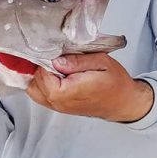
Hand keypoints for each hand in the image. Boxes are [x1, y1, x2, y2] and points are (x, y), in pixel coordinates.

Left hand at [27, 53, 152, 122]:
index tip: (53, 51)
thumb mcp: (101, 63)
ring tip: (54, 63)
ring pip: (33, 88)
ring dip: (38, 74)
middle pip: (33, 81)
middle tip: (54, 56)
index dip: (44, 59)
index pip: (40, 73)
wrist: (123, 102)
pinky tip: (52, 72)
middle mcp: (58, 102)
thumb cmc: (115, 83)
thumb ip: (76, 61)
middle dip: (40, 66)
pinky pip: (40, 94)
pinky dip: (41, 82)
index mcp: (66, 92)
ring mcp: (57, 106)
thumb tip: (56, 60)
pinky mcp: (58, 106)